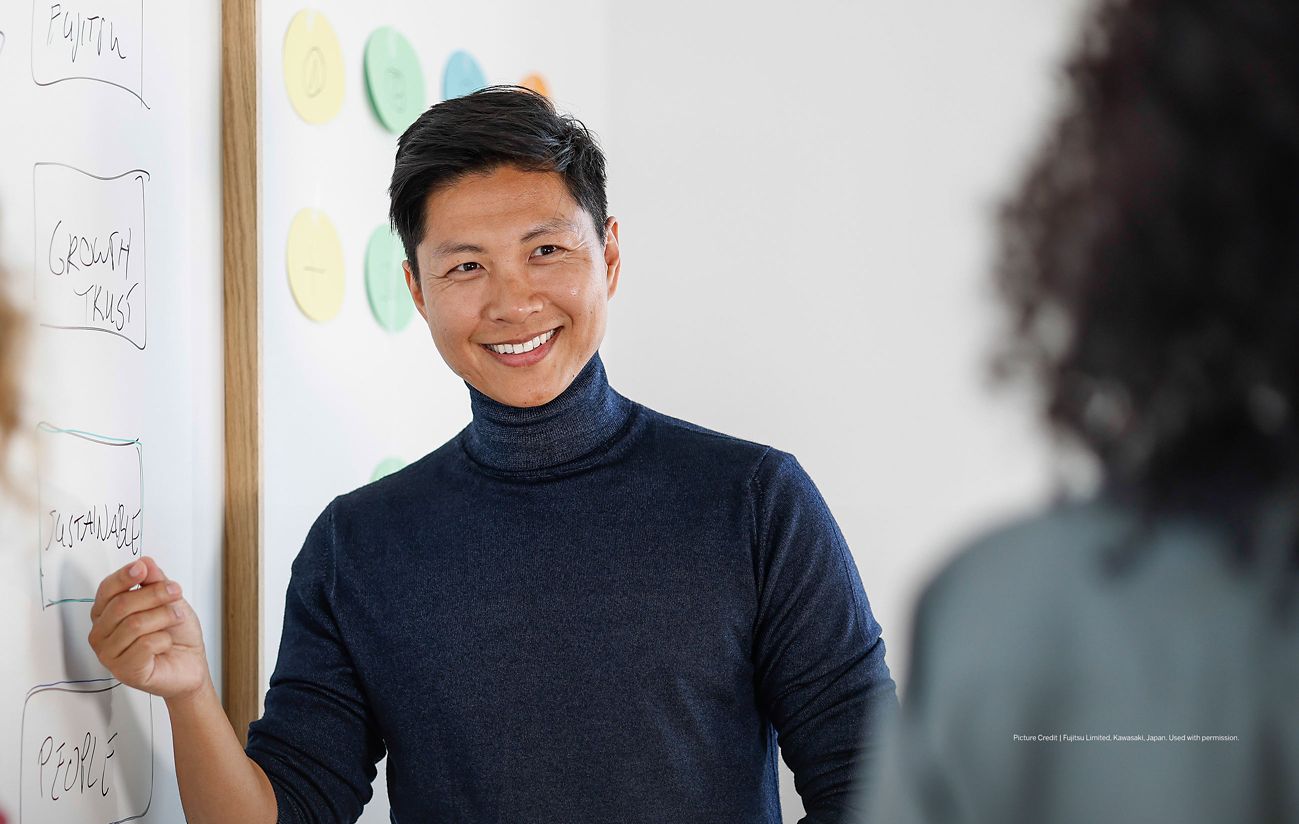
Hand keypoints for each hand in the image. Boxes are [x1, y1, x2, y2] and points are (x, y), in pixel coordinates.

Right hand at [89, 556, 209, 700]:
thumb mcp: (169, 600)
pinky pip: (145, 645)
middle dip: (155, 594)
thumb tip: (144, 562)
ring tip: (177, 617)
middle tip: (176, 592)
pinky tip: (166, 643)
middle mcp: (101, 634)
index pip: (106, 590)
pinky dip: (164, 639)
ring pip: (135, 624)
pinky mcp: (124, 671)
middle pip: (121, 605)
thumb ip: (154, 581)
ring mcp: (109, 655)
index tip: (142, 568)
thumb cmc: (176, 634)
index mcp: (106, 614)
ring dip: (164, 616)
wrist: (190, 665)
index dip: (123, 576)